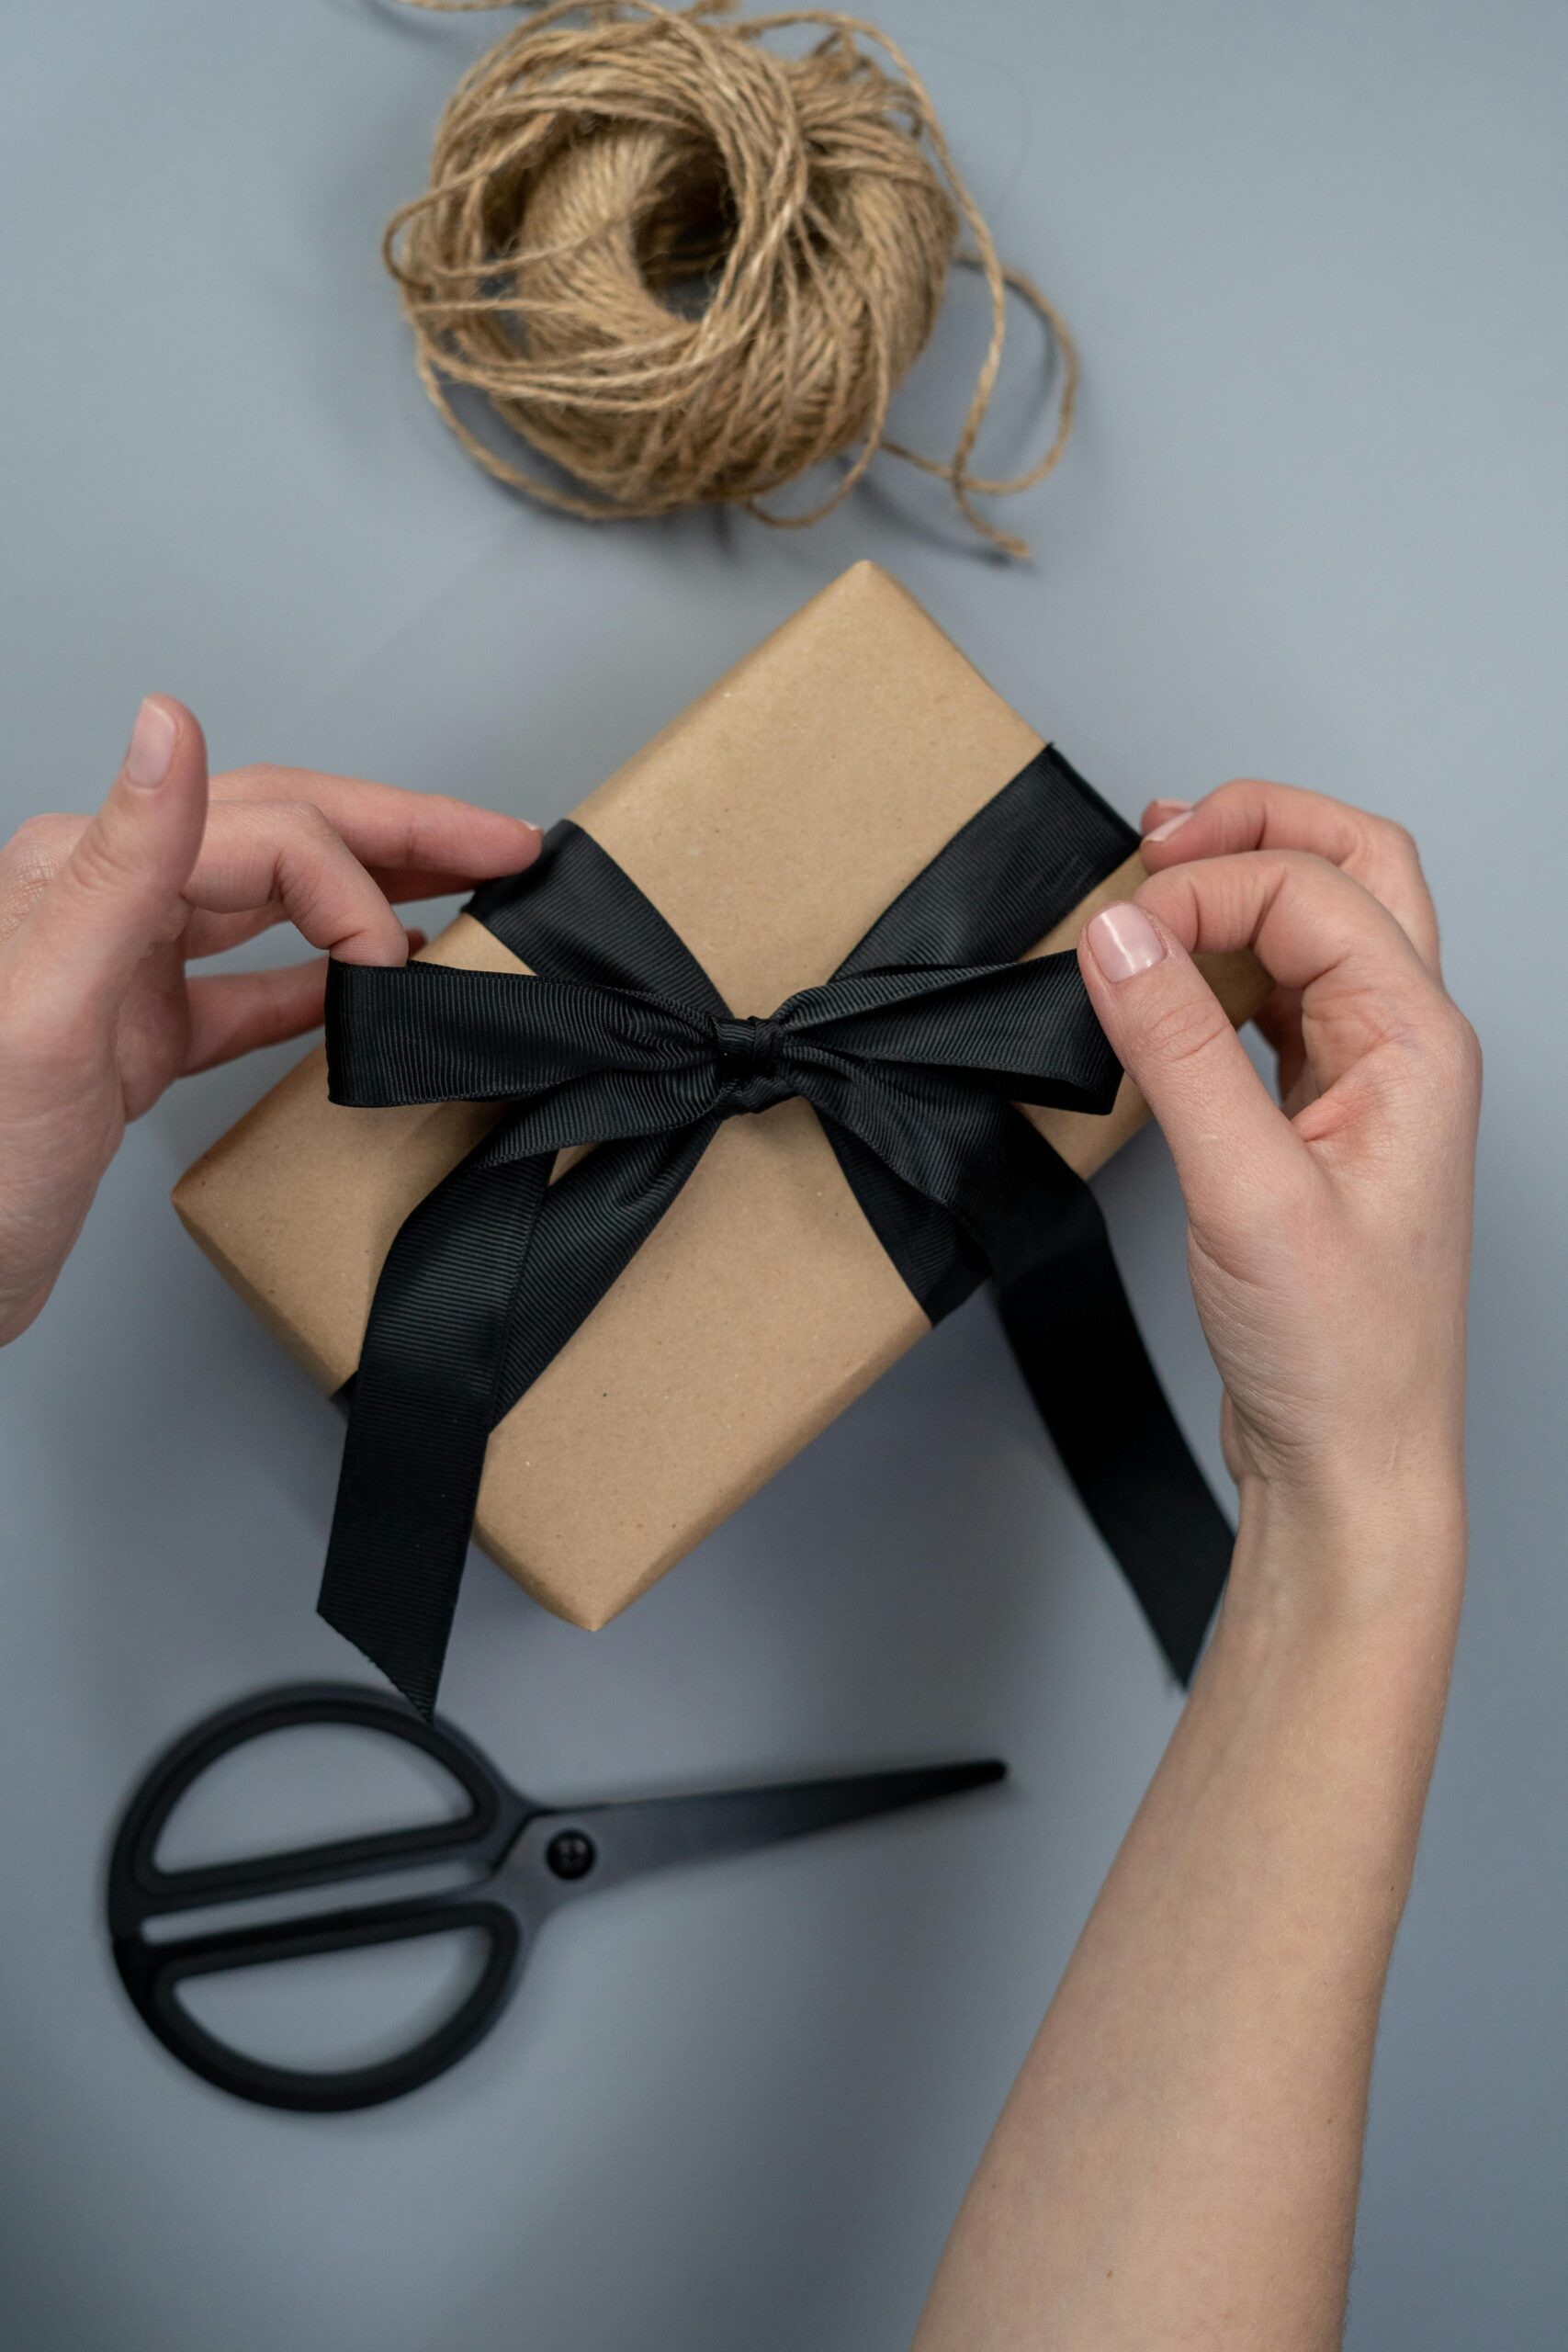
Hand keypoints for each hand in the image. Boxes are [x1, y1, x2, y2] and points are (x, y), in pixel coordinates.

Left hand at [0, 696, 539, 1344]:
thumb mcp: (47, 1007)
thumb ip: (124, 863)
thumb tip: (172, 723)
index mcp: (85, 874)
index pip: (267, 833)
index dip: (356, 883)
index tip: (404, 965)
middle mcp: (106, 906)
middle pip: (283, 840)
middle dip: (400, 835)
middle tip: (506, 847)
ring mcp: (123, 972)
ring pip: (274, 903)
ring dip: (373, 890)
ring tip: (463, 891)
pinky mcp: (133, 1043)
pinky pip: (246, 991)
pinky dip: (319, 982)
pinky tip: (369, 991)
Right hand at [1078, 779, 1479, 1596]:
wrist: (1351, 1462)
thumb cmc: (1334, 1352)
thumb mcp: (1244, 1191)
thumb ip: (1177, 1050)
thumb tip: (1117, 934)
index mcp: (1416, 1045)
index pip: (1310, 894)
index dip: (1205, 887)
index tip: (1114, 932)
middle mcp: (1406, 1046)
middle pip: (1354, 869)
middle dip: (1260, 827)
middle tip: (1160, 834)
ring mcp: (1367, 1081)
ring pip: (1323, 926)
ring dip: (1244, 886)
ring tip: (1156, 878)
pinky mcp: (1319, 1120)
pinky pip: (1282, 1001)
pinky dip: (1224, 964)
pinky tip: (1167, 978)